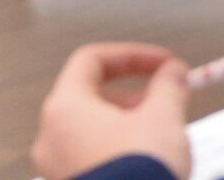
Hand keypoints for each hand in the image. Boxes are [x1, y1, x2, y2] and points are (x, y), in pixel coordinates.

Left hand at [32, 44, 190, 179]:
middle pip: (91, 98)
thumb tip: (173, 72)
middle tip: (166, 100)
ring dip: (128, 125)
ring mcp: (56, 172)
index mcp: (64, 109)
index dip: (131, 56)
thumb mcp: (163, 118)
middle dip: (134, 95)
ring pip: (92, 133)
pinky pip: (93, 161)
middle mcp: (50, 139)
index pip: (92, 61)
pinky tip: (147, 164)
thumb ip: (168, 86)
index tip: (162, 64)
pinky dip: (118, 153)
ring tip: (162, 136)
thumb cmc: (138, 175)